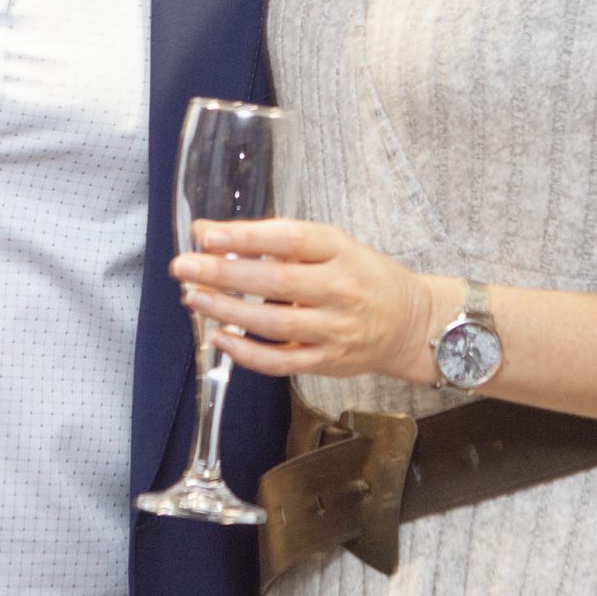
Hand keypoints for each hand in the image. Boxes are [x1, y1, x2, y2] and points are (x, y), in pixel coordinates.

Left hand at [170, 218, 439, 383]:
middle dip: (224, 274)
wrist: (412, 323)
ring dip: (228, 311)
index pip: (290, 240)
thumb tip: (209, 233)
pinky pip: (281, 361)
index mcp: (340, 251)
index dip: (246, 237)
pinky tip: (220, 338)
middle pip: (277, 282)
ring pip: (275, 324)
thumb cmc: (362, 276)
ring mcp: (335, 329)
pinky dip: (248, 353)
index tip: (207, 234)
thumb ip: (273, 240)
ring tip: (193, 297)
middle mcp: (340, 289)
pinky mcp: (328, 362)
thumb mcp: (330, 246)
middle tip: (184, 266)